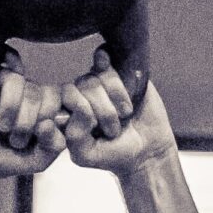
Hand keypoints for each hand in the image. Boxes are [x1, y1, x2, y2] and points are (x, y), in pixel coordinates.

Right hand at [0, 49, 64, 189]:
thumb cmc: (4, 160)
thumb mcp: (36, 161)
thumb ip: (53, 145)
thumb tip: (48, 123)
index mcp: (47, 109)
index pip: (65, 98)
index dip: (54, 113)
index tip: (40, 133)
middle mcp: (31, 92)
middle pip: (44, 92)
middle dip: (30, 119)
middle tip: (15, 139)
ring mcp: (10, 82)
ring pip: (21, 81)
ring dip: (12, 108)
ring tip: (1, 128)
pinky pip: (7, 58)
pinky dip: (8, 67)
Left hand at [61, 49, 176, 176]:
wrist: (148, 148)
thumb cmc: (114, 154)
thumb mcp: (87, 155)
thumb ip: (74, 137)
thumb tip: (80, 107)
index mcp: (68, 111)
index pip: (64, 97)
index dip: (83, 111)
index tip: (97, 130)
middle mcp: (80, 93)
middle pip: (83, 85)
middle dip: (103, 110)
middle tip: (114, 129)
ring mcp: (98, 80)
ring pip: (96, 73)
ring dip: (115, 97)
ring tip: (125, 115)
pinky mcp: (117, 69)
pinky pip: (106, 58)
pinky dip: (118, 78)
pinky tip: (128, 91)